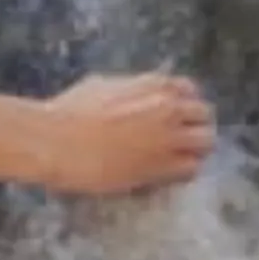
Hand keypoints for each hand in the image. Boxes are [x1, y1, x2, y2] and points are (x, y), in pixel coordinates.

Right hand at [42, 70, 215, 195]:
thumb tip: (131, 94)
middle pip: (204, 115)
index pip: (189, 90)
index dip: (183, 104)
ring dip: (194, 149)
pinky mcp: (159, 167)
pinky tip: (165, 174)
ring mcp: (166, 138)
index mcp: (152, 84)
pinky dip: (183, 171)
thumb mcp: (99, 86)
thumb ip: (127, 89)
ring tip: (176, 159)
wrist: (53, 141)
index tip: (174, 116)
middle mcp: (167, 108)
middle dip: (194, 126)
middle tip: (179, 140)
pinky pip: (190, 169)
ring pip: (205, 142)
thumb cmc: (65, 112)